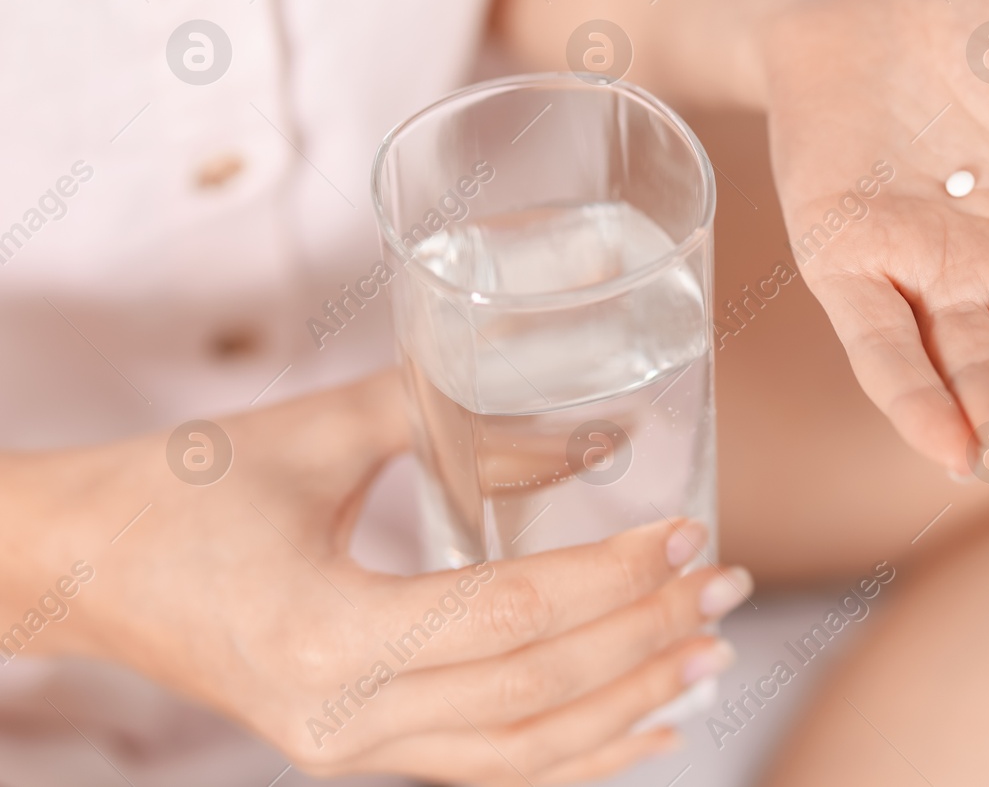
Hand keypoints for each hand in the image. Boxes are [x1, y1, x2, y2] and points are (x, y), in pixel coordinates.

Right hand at [8, 372, 746, 784]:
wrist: (82, 566)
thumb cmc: (183, 487)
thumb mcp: (321, 431)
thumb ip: (454, 416)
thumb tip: (591, 430)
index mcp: (330, 636)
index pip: (515, 617)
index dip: (614, 576)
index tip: (689, 531)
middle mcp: (344, 719)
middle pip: (536, 691)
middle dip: (646, 636)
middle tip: (728, 584)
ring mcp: (349, 752)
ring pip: (523, 752)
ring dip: (629, 706)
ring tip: (709, 655)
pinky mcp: (355, 752)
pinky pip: (488, 772)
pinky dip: (577, 755)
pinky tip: (643, 726)